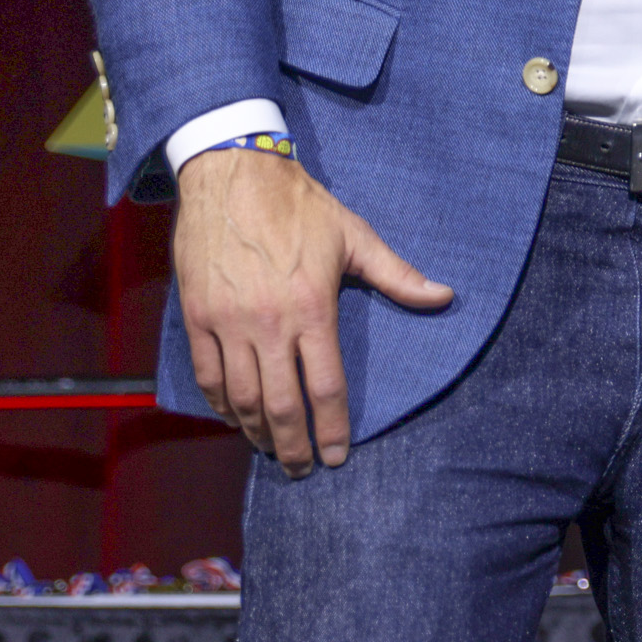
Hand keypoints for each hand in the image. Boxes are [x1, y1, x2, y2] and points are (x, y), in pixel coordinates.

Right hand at [172, 145, 452, 473]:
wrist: (233, 172)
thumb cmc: (299, 205)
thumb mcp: (355, 236)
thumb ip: (398, 275)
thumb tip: (444, 296)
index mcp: (313, 306)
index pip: (326, 386)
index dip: (332, 428)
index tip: (337, 457)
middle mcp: (269, 322)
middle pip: (280, 405)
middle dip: (293, 446)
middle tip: (302, 469)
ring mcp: (228, 321)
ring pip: (240, 398)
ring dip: (255, 432)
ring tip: (270, 449)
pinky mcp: (197, 316)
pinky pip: (207, 375)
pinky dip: (220, 404)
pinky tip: (233, 417)